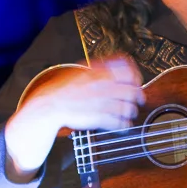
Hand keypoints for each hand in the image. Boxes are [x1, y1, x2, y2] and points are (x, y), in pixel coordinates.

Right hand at [5, 56, 145, 180]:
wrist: (48, 107)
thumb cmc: (64, 90)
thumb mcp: (80, 72)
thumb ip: (99, 68)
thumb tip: (116, 63)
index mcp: (97, 73)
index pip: (127, 69)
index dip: (135, 75)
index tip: (136, 80)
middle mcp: (102, 87)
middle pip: (131, 90)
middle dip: (137, 95)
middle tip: (138, 98)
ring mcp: (100, 104)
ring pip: (127, 107)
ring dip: (131, 110)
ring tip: (130, 112)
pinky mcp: (97, 119)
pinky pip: (118, 123)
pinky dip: (123, 124)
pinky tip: (123, 125)